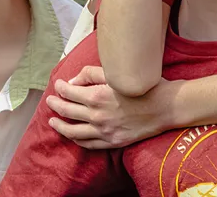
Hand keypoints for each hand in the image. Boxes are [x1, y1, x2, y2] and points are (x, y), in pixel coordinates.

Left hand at [46, 65, 178, 148]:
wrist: (166, 107)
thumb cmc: (144, 86)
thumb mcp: (118, 74)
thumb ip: (93, 74)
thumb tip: (73, 81)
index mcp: (97, 96)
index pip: (69, 92)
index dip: (61, 87)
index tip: (58, 84)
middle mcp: (97, 115)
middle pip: (67, 111)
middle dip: (56, 105)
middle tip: (50, 101)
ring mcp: (104, 131)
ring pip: (73, 131)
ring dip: (59, 126)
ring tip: (52, 121)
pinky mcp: (112, 142)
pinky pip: (87, 144)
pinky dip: (76, 139)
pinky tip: (71, 135)